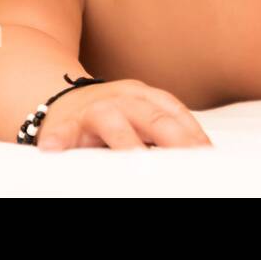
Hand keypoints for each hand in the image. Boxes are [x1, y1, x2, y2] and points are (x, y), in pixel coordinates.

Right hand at [35, 79, 211, 150]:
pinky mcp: (66, 124)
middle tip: (187, 161)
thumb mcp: (140, 118)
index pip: (175, 114)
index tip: (207, 154)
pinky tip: (53, 148)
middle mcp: (123, 99)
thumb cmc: (110, 115)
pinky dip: (58, 139)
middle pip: (152, 117)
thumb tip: (198, 156)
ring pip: (111, 120)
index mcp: (146, 98)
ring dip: (125, 139)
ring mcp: (94, 109)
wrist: (61, 101)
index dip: (193, 134)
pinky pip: (62, 131)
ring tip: (136, 157)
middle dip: (173, 138)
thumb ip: (163, 133)